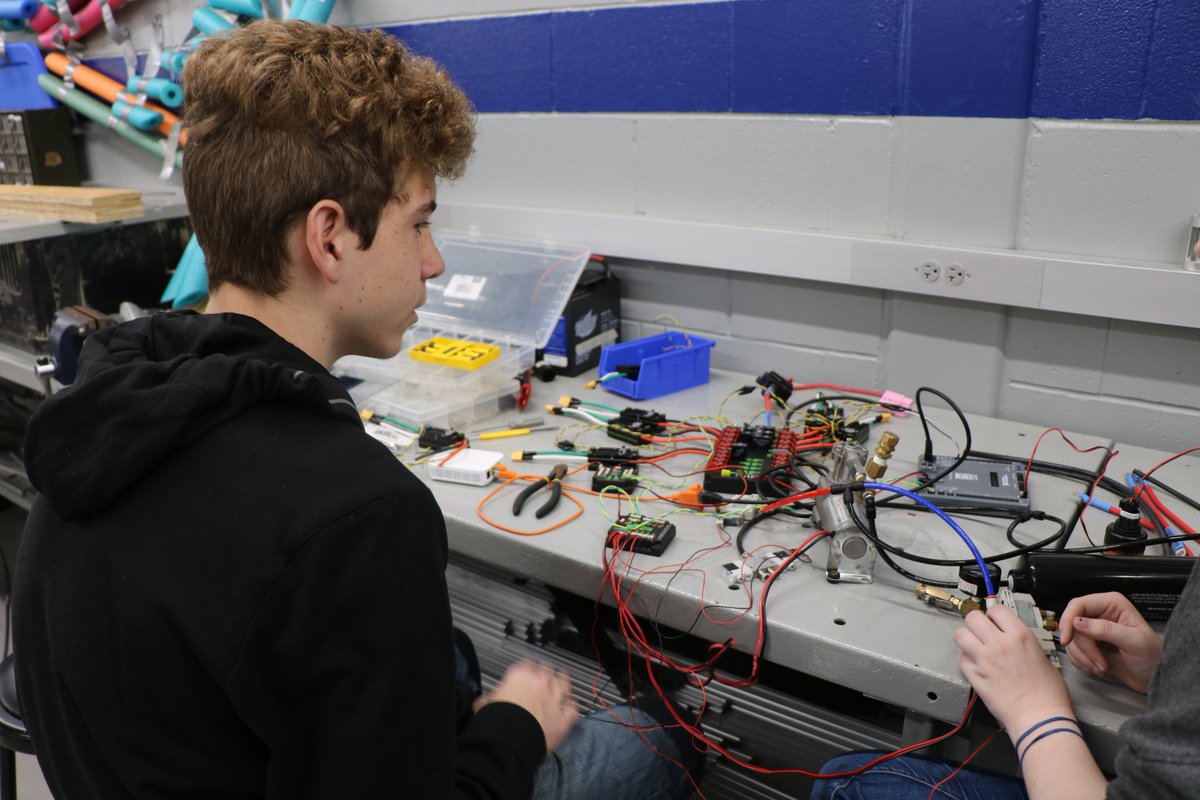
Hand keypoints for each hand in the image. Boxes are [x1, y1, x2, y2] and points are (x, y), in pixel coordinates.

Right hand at [476, 660, 578, 750]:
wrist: (508, 741)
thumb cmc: (495, 721)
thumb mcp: (483, 705)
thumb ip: (487, 699)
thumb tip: (482, 702)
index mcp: (520, 675)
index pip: (527, 664)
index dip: (526, 668)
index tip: (525, 672)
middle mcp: (541, 683)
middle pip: (548, 670)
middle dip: (546, 673)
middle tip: (543, 678)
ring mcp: (554, 700)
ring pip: (565, 684)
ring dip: (564, 683)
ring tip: (563, 682)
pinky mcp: (563, 719)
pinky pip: (573, 710)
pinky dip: (572, 708)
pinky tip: (571, 708)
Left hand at [955, 606, 1073, 734]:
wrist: (1040, 718)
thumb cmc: (1049, 694)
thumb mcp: (1044, 658)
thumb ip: (1024, 644)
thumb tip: (1016, 642)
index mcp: (1020, 635)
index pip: (996, 609)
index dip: (994, 615)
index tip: (995, 621)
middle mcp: (999, 643)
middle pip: (973, 617)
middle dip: (976, 623)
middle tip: (981, 632)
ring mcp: (984, 659)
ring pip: (960, 635)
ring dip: (966, 639)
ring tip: (974, 646)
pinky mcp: (975, 676)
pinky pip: (961, 659)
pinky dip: (966, 660)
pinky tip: (976, 665)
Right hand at [1059, 592, 1162, 693]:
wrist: (1154, 678)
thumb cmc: (1152, 656)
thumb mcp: (1134, 641)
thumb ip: (1107, 629)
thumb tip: (1078, 622)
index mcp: (1111, 604)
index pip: (1078, 605)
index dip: (1068, 620)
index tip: (1067, 639)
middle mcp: (1100, 613)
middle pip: (1072, 625)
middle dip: (1083, 647)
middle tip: (1098, 662)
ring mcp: (1093, 629)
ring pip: (1071, 640)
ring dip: (1083, 657)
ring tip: (1102, 667)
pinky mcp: (1090, 644)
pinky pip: (1073, 650)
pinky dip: (1081, 662)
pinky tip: (1097, 667)